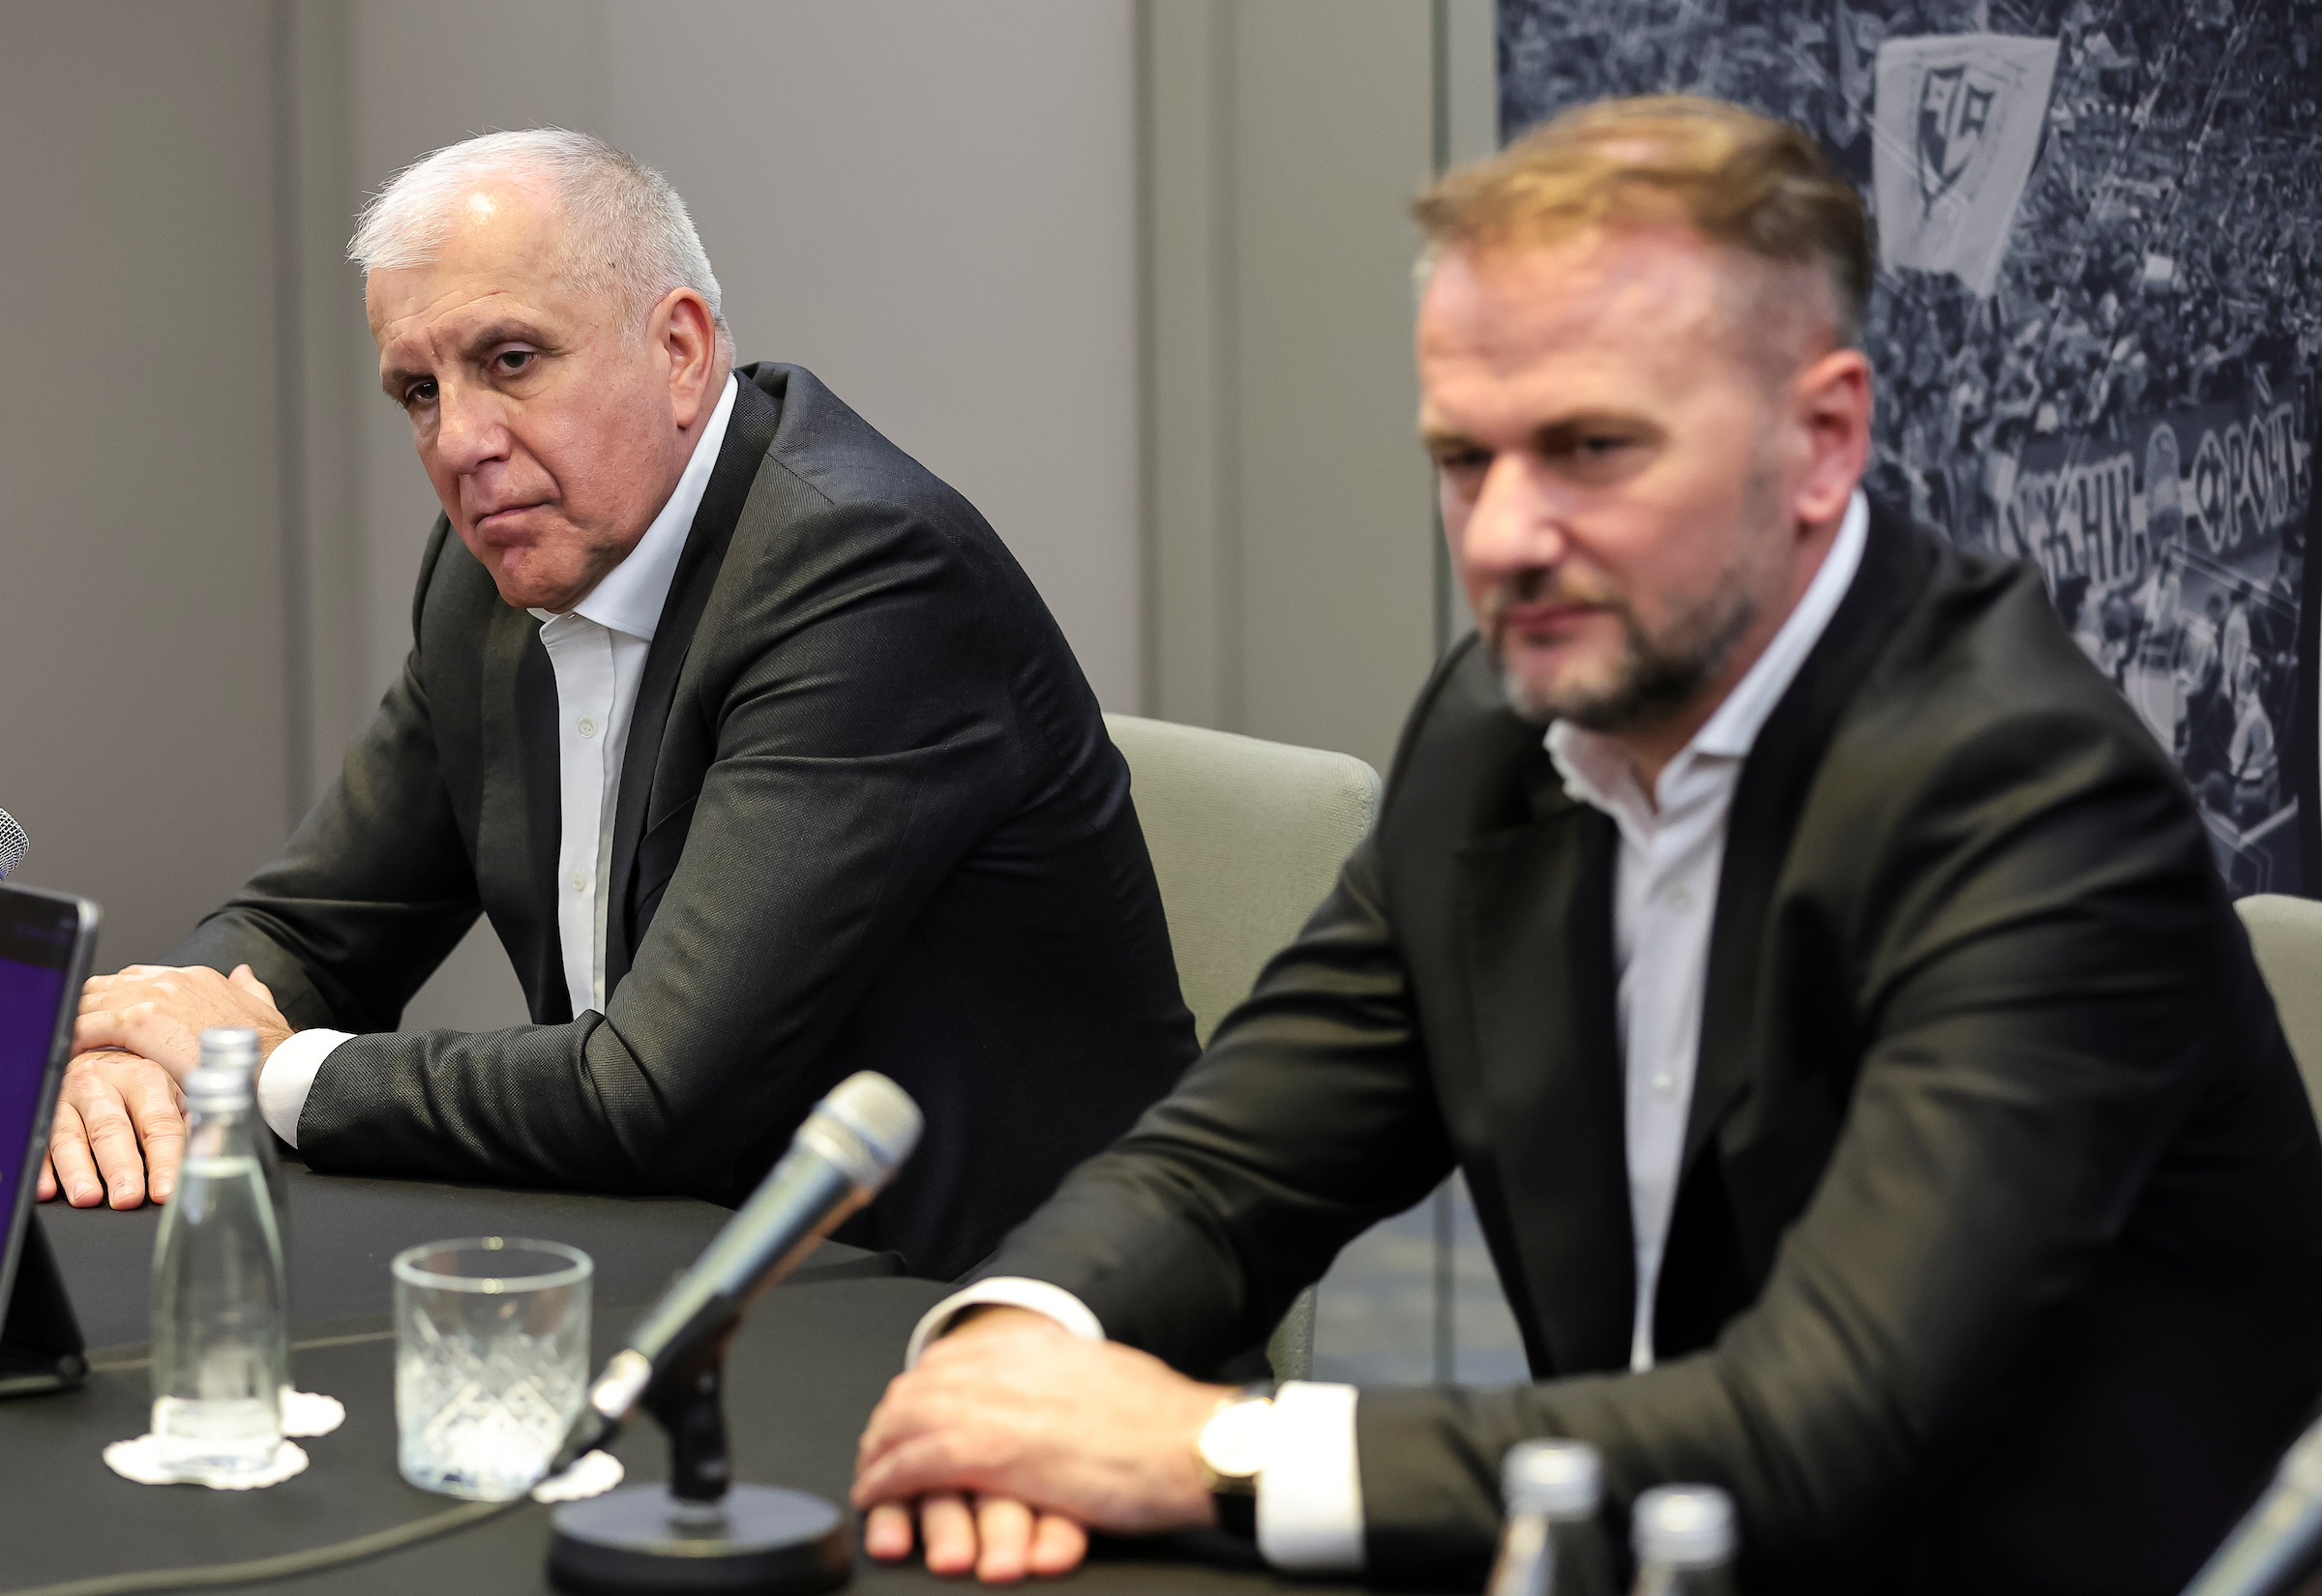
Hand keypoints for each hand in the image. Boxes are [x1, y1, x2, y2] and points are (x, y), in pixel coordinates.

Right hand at [38, 1049, 185, 1207]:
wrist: (97, 1056)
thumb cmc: (141, 1087)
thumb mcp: (171, 1096)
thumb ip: (187, 1126)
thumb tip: (207, 1158)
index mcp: (145, 1079)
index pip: (158, 1125)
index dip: (163, 1159)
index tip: (165, 1190)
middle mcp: (103, 1083)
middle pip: (111, 1129)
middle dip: (120, 1166)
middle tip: (127, 1197)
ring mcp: (68, 1097)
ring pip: (70, 1136)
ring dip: (78, 1170)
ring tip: (88, 1197)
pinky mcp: (43, 1111)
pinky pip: (39, 1142)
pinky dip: (42, 1167)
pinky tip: (47, 1189)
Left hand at [76, 964, 291, 1077]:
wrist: (270, 1061)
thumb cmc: (266, 1045)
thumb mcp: (260, 1005)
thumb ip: (248, 987)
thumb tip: (244, 974)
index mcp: (193, 976)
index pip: (136, 977)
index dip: (116, 997)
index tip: (108, 1016)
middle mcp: (169, 979)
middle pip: (107, 983)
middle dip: (90, 1006)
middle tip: (79, 1031)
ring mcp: (152, 997)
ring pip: (92, 1001)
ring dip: (78, 1021)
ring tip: (69, 1043)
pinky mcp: (139, 1022)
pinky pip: (88, 1025)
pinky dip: (74, 1038)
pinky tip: (69, 1052)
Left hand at [853, 1307, 1228, 1580]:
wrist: (1188, 1443)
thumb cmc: (1163, 1421)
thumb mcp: (1105, 1373)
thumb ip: (1064, 1376)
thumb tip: (1052, 1387)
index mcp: (1033, 1345)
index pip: (949, 1358)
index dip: (920, 1389)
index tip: (911, 1411)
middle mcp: (1003, 1366)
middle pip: (917, 1385)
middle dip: (889, 1419)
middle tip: (878, 1447)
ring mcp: (992, 1406)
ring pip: (903, 1421)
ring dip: (878, 1450)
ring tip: (870, 1475)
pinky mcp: (989, 1453)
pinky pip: (912, 1465)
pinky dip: (885, 1482)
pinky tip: (876, 1495)